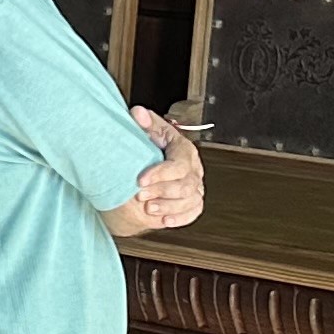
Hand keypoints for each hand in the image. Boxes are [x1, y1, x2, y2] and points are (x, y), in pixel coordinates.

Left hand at [123, 107, 203, 229]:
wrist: (151, 165)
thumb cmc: (151, 146)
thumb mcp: (148, 132)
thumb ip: (144, 123)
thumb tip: (138, 113)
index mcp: (184, 151)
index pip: (178, 164)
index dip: (160, 173)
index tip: (140, 180)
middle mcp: (194, 169)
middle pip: (185, 185)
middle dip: (162, 192)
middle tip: (140, 196)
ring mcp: (196, 187)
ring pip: (191, 201)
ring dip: (169, 207)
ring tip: (149, 209)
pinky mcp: (194, 202)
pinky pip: (193, 212)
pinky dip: (180, 218)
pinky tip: (165, 221)